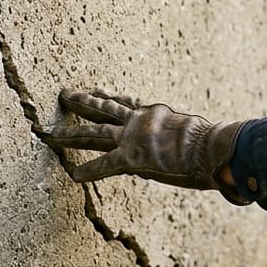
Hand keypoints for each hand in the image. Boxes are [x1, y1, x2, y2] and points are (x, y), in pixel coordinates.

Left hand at [47, 89, 247, 203]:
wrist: (215, 147)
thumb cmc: (216, 145)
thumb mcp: (202, 136)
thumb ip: (195, 140)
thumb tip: (213, 149)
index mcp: (157, 114)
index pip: (128, 103)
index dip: (110, 98)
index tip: (98, 91)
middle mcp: (141, 120)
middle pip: (104, 109)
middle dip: (82, 102)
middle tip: (64, 95)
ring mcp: (133, 137)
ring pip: (94, 131)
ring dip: (71, 132)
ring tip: (50, 133)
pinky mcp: (132, 157)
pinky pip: (104, 165)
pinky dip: (89, 171)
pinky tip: (73, 176)